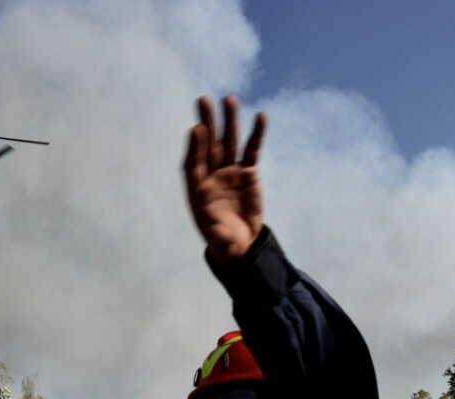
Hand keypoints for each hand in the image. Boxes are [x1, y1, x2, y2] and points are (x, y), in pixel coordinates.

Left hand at [183, 95, 267, 261]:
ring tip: (229, 99)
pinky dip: (256, 134)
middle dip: (207, 123)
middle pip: (208, 145)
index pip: (193, 164)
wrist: (242, 242)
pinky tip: (260, 117)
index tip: (197, 129)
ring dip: (229, 121)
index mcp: (198, 190)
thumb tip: (215, 225)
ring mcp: (229, 171)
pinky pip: (251, 150)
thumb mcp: (220, 241)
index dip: (195, 147)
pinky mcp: (247, 172)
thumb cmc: (225, 242)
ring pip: (228, 142)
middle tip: (203, 100)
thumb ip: (217, 234)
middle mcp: (211, 176)